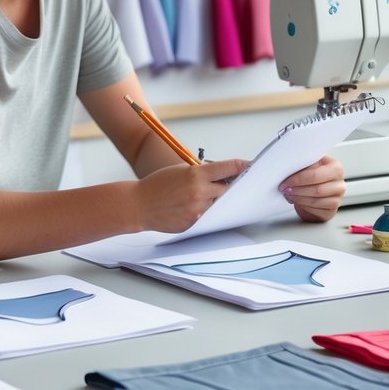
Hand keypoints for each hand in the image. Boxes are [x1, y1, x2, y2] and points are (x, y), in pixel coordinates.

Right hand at [132, 159, 247, 232]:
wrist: (139, 205)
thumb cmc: (157, 185)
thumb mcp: (180, 171)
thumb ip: (200, 173)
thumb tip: (220, 176)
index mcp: (196, 175)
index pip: (228, 168)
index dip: (242, 166)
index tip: (250, 166)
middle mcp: (199, 192)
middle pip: (229, 189)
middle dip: (232, 185)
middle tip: (236, 183)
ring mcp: (197, 210)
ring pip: (219, 205)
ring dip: (218, 200)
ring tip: (211, 196)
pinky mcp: (194, 223)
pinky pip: (207, 216)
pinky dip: (206, 211)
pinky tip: (196, 207)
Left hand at [278, 155, 345, 222]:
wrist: (315, 191)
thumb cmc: (312, 177)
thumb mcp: (310, 165)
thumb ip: (304, 164)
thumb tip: (289, 165)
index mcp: (336, 168)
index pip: (316, 175)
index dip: (298, 179)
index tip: (286, 181)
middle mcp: (339, 184)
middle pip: (317, 190)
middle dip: (297, 190)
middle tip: (285, 189)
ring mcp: (337, 199)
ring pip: (315, 201)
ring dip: (298, 198)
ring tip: (289, 194)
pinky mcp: (331, 211)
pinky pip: (315, 210)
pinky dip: (303, 206)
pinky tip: (297, 201)